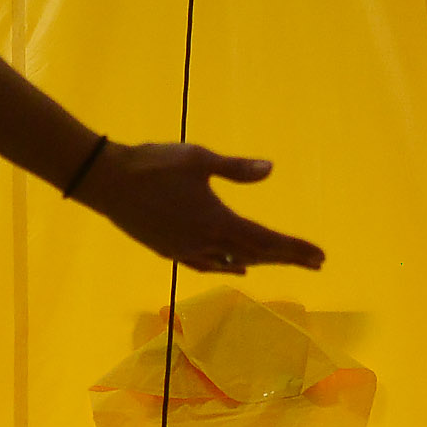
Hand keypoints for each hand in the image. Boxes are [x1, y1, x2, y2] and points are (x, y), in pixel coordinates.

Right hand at [78, 143, 321, 274]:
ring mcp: (186, 250)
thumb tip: (270, 169)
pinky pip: (206, 264)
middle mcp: (205, 242)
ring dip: (260, 262)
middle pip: (255, 255)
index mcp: (217, 221)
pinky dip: (226, 266)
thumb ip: (236, 169)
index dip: (295, 249)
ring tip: (282, 262)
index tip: (320, 256)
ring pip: (232, 261)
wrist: (107, 181)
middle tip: (315, 262)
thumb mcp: (199, 159)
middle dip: (287, 258)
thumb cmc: (154, 164)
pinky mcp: (169, 250)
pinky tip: (235, 267)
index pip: (266, 240)